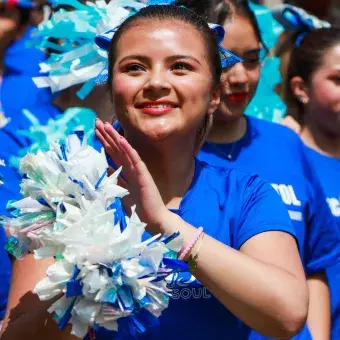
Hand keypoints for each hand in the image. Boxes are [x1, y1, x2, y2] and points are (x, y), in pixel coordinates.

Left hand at [95, 119, 169, 233]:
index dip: (105, 142)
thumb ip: (116, 180)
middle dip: (107, 135)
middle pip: (117, 149)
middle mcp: (132, 168)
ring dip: (115, 138)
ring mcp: (138, 170)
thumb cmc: (140, 207)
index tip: (96, 131)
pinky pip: (135, 160)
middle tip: (97, 121)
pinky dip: (128, 149)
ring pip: (125, 151)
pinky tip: (121, 139)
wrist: (154, 218)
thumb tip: (106, 169)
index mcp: (127, 171)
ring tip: (106, 125)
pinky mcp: (143, 175)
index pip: (113, 154)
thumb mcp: (123, 192)